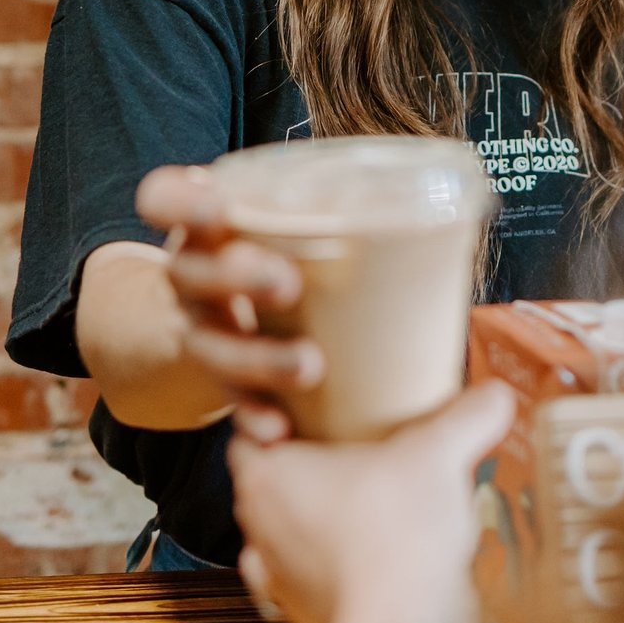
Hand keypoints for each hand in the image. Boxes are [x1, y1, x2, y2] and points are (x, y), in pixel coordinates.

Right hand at [135, 165, 323, 413]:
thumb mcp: (289, 223)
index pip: (163, 199)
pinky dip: (253, 417)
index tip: (216, 205)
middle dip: (237, 277)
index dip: (180, 203)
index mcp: (203, 225)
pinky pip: (229, 403)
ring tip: (310, 366)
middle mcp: (190, 275)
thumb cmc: (280, 252)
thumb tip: (460, 193)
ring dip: (258, 357)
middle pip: (191, 273)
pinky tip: (280, 429)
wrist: (221, 319)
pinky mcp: (218, 381)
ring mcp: (200, 329)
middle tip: (288, 283)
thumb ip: (341, 206)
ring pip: (213, 344)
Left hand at [227, 382, 516, 622]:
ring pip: (280, 537)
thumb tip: (497, 394)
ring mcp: (276, 579)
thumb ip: (467, 416)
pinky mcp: (301, 618)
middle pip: (265, 484)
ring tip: (360, 511)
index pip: (247, 434)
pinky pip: (303, 585)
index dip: (276, 419)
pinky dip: (326, 571)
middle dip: (300, 469)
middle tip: (347, 454)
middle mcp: (258, 527)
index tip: (314, 414)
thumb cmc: (399, 537)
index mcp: (267, 476)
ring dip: (311, 523)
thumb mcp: (439, 455)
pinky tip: (362, 563)